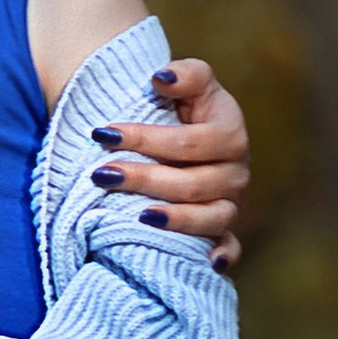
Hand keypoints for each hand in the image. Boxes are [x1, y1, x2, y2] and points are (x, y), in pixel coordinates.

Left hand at [88, 54, 245, 266]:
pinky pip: (230, 247)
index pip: (189, 142)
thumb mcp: (190, 84)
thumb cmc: (184, 107)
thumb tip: (161, 77)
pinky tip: (208, 264)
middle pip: (193, 183)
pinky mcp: (224, 228)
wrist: (188, 135)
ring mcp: (231, 202)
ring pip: (210, 217)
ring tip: (140, 217)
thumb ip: (184, 74)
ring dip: (176, 220)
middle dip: (145, 179)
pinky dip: (222, 255)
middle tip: (101, 175)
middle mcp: (236, 171)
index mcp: (230, 134)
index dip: (146, 138)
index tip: (102, 133)